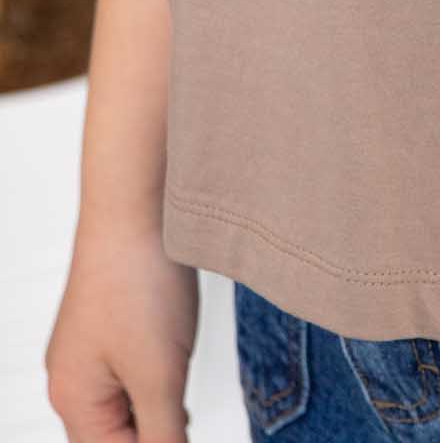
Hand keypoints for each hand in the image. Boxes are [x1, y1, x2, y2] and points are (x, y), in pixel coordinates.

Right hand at [45, 218, 198, 440]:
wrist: (136, 204)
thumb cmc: (139, 281)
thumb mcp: (160, 374)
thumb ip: (164, 435)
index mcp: (73, 402)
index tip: (184, 426)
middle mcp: (71, 381)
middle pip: (115, 438)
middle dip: (155, 431)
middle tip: (185, 406)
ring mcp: (87, 352)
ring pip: (126, 407)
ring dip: (157, 406)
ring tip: (179, 372)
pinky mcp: (108, 326)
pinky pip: (130, 374)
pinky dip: (155, 377)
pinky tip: (175, 355)